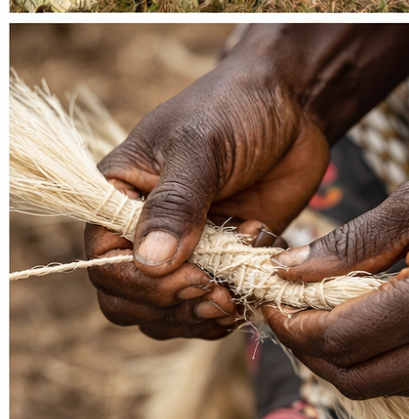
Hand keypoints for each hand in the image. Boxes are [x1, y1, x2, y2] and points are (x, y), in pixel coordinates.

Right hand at [86, 64, 328, 333]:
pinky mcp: (225, 256)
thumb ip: (177, 202)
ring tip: (237, 293)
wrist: (293, 103)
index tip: (194, 279)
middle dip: (172, 308)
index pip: (105, 263)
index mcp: (118, 196)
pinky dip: (234, 303)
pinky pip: (214, 303)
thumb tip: (152, 261)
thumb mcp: (202, 146)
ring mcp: (186, 246)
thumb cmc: (237, 107)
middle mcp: (143, 227)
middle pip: (131, 300)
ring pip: (170, 312)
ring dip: (202, 315)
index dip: (143, 285)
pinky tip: (259, 279)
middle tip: (219, 295)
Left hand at [262, 145, 408, 398]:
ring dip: (339, 359)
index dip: (292, 324)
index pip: (341, 337)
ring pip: (380, 386)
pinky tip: (363, 324)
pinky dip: (375, 362)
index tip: (268, 300)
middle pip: (353, 376)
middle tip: (284, 313)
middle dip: (307, 349)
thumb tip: (288, 272)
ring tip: (317, 316)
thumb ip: (349, 243)